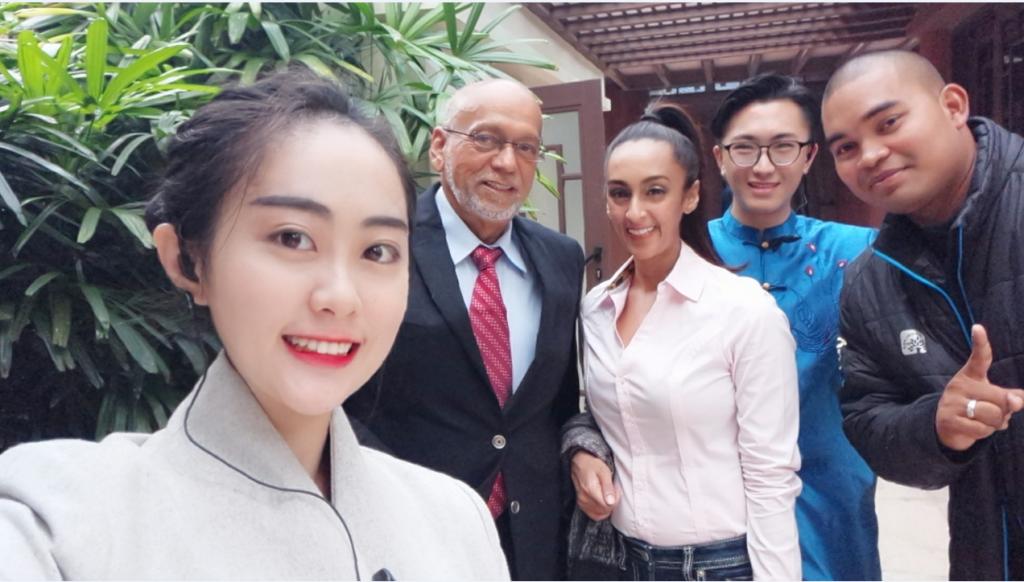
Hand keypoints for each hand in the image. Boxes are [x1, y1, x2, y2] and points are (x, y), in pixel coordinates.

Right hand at [570, 451, 618, 520]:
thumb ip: (608, 487)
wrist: (579, 463)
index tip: (616, 490)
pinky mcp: (581, 505)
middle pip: (605, 511)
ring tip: (608, 495)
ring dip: (607, 507)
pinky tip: (603, 501)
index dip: (616, 499)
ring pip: (600, 514)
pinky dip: (601, 511)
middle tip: (613, 491)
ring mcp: (582, 503)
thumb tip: (611, 502)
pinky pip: (594, 515)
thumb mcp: (604, 472)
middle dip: (612, 503)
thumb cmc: (592, 466)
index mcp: (591, 490)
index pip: (608, 506)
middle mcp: (585, 499)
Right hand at [936, 325, 1023, 450]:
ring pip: (992, 415)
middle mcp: (959, 385)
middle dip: (1005, 411)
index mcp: (970, 376)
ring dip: (996, 424)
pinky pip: (981, 429)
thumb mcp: (993, 399)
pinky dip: (985, 433)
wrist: (945, 428)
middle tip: (996, 415)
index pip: (979, 358)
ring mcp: (952, 402)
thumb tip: (1018, 401)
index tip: (978, 328)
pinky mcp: (949, 419)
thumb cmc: (975, 409)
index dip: (981, 343)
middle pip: (999, 397)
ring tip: (986, 423)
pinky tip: (976, 430)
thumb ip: (1011, 397)